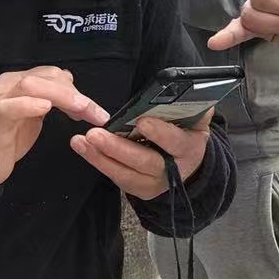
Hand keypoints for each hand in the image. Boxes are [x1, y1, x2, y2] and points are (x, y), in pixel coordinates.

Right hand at [0, 67, 108, 188]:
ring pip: (32, 85)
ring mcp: (0, 100)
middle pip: (47, 77)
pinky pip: (10, 106)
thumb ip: (50, 100)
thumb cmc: (6, 138)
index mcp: (19, 82)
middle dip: (76, 94)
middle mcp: (9, 85)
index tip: (94, 111)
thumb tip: (75, 94)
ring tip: (80, 110)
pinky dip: (29, 105)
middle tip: (96, 113)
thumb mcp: (33, 115)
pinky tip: (46, 108)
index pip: (53, 74)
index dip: (77, 90)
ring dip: (61, 96)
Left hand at [70, 109, 211, 200]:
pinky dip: (98, 161)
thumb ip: (195, 107)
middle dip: (118, 148)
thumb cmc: (186, 135)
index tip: (142, 121)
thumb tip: (191, 90)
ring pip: (125, 173)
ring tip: (82, 140)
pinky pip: (116, 176)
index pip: (175, 142)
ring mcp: (153, 183)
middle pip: (144, 162)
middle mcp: (172, 171)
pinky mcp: (138, 189)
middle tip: (96, 134)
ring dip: (100, 156)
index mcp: (188, 150)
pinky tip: (83, 147)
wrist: (187, 165)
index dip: (160, 133)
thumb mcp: (197, 121)